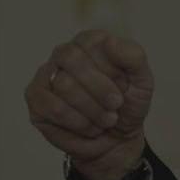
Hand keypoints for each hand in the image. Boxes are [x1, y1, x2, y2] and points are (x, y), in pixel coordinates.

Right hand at [25, 29, 154, 179]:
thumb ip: (134, 57)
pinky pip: (52, 107)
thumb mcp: (143, 82)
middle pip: (71, 58)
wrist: (116, 140)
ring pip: (63, 85)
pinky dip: (77, 122)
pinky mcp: (35, 98)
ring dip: (92, 109)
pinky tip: (88, 127)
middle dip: (100, 89)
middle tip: (115, 106)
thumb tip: (109, 40)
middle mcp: (64, 54)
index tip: (124, 88)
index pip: (93, 42)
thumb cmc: (128, 105)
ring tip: (105, 119)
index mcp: (91, 42)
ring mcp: (46, 75)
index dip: (111, 70)